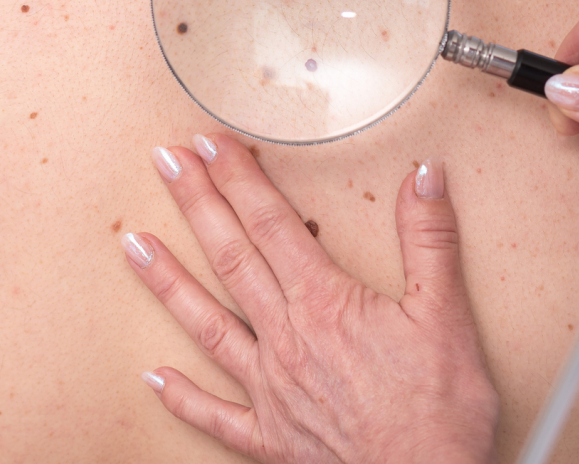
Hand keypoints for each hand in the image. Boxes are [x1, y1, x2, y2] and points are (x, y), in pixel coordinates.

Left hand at [125, 134, 497, 463]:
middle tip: (165, 162)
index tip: (211, 144)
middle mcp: (287, 340)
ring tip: (132, 246)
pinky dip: (181, 395)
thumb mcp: (447, 314)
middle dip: (196, 205)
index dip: (239, 179)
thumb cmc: (438, 411)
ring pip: (207, 325)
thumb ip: (430, 240)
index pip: (272, 225)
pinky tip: (153, 376)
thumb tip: (423, 178)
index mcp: (326, 304)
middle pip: (231, 258)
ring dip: (167, 281)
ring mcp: (271, 390)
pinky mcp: (269, 438)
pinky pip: (214, 414)